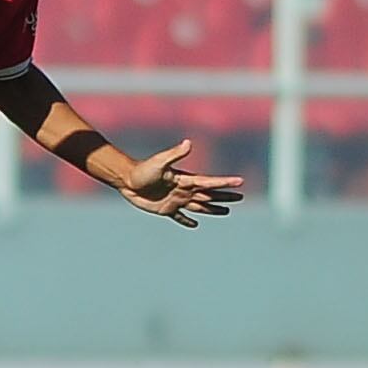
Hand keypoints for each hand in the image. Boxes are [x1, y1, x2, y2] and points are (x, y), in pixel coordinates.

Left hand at [119, 139, 244, 227]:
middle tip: (240, 197)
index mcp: (185, 180)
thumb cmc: (143, 170)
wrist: (127, 180)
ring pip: (199, 207)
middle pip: (209, 196)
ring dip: (213, 209)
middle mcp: (184, 191)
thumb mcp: (160, 161)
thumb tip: (189, 143)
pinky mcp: (165, 209)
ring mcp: (176, 200)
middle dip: (225, 196)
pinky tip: (195, 225)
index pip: (209, 182)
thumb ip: (175, 154)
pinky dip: (187, 221)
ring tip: (226, 211)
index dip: (225, 182)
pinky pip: (179, 217)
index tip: (240, 182)